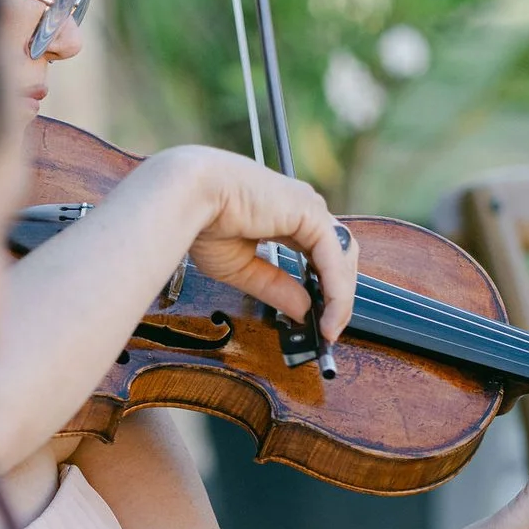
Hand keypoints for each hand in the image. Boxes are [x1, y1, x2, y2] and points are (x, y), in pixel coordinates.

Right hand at [145, 145, 357, 340]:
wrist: (187, 197)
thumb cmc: (202, 222)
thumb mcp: (244, 268)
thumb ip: (276, 287)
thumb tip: (303, 311)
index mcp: (284, 214)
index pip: (319, 254)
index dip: (325, 287)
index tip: (321, 321)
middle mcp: (301, 207)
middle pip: (338, 256)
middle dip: (339, 295)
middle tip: (329, 330)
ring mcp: (308, 207)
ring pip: (341, 258)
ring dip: (341, 297)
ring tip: (329, 329)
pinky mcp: (311, 212)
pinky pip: (333, 258)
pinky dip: (336, 291)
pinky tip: (329, 315)